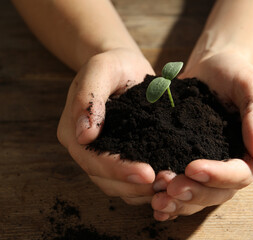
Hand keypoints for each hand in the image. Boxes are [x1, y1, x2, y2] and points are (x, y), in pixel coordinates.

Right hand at [57, 48, 156, 204]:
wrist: (125, 68)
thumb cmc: (113, 65)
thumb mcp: (100, 69)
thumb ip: (88, 97)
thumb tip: (84, 134)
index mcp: (73, 131)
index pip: (92, 159)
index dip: (118, 170)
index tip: (147, 174)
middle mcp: (85, 148)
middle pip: (105, 179)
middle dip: (135, 186)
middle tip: (167, 184)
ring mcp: (103, 155)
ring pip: (118, 186)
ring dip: (143, 190)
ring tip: (171, 185)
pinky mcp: (121, 156)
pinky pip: (130, 180)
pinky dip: (147, 185)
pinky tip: (168, 181)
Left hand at [150, 50, 252, 219]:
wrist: (211, 66)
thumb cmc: (234, 73)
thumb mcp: (251, 86)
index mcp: (249, 150)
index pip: (239, 174)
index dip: (217, 176)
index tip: (193, 168)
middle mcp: (228, 163)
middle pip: (217, 192)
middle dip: (193, 193)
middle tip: (168, 188)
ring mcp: (207, 165)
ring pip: (198, 196)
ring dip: (179, 202)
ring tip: (157, 200)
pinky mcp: (186, 161)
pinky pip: (182, 187)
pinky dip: (170, 200)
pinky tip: (154, 204)